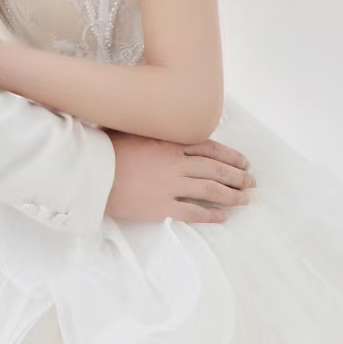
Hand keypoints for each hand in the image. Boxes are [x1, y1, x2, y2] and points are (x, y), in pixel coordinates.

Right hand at [105, 132, 255, 223]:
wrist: (91, 172)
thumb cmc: (106, 147)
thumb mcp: (133, 129)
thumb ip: (154, 130)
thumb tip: (165, 125)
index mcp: (170, 142)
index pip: (210, 148)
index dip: (230, 155)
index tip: (244, 162)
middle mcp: (176, 163)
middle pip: (216, 169)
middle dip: (237, 176)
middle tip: (251, 182)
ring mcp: (171, 185)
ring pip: (211, 189)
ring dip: (232, 195)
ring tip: (245, 200)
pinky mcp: (162, 206)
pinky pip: (193, 212)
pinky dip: (211, 215)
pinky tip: (223, 218)